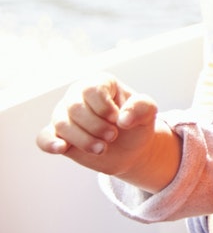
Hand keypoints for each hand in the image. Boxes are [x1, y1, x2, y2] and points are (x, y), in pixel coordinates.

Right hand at [36, 75, 180, 190]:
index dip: (105, 107)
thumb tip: (122, 119)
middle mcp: (77, 96)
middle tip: (113, 136)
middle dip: (96, 126)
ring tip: (103, 149)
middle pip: (75, 108)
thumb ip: (142, 107)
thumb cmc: (137, 123)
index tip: (118, 119)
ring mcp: (64, 115)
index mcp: (99, 83)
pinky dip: (50, 143)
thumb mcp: (148, 112)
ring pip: (62, 125)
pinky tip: (62, 148)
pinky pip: (44, 138)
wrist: (131, 148)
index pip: (92, 90)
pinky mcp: (57, 136)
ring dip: (84, 140)